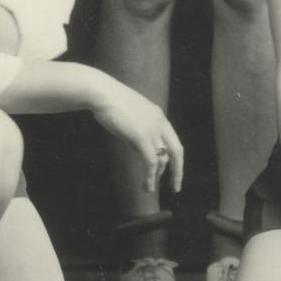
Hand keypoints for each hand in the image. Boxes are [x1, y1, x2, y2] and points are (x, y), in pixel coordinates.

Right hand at [91, 80, 183, 194]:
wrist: (102, 93)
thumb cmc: (111, 102)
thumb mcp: (131, 116)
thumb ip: (139, 129)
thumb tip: (138, 146)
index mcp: (159, 116)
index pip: (173, 140)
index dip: (175, 157)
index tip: (174, 170)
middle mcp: (160, 122)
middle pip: (176, 151)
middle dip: (177, 171)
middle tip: (176, 186)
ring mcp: (152, 129)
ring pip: (162, 159)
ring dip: (157, 176)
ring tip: (149, 188)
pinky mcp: (141, 136)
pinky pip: (151, 161)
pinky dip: (150, 176)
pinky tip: (147, 185)